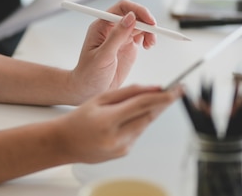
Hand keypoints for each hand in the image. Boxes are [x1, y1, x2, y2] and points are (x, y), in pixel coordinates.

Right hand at [55, 84, 181, 162]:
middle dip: (164, 103)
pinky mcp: (124, 152)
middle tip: (177, 90)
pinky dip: (141, 121)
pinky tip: (134, 115)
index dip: (163, 96)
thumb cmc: (79, 119)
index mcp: (108, 121)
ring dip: (153, 111)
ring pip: (146, 124)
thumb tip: (153, 88)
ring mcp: (122, 147)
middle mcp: (117, 137)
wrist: (65, 143)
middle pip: (149, 116)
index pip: (143, 106)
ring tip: (157, 98)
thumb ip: (128, 93)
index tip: (176, 89)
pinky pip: (138, 132)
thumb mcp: (100, 99)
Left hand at [68, 0, 157, 103]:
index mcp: (101, 26)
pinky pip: (142, 35)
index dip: (137, 11)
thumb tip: (131, 17)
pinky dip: (149, 38)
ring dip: (149, 31)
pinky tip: (149, 46)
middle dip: (146, 22)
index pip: (121, 8)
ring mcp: (121, 37)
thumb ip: (117, 36)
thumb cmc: (90, 74)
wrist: (90, 90)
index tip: (149, 21)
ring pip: (140, 25)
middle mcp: (112, 28)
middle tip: (154, 33)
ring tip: (150, 44)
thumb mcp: (103, 56)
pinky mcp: (128, 46)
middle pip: (134, 14)